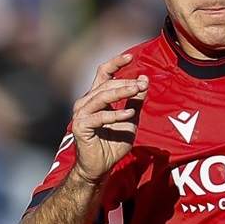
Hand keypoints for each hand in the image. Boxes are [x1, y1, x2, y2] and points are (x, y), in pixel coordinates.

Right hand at [69, 52, 148, 183]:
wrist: (100, 167)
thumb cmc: (113, 143)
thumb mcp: (130, 120)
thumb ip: (135, 101)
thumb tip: (144, 80)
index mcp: (95, 98)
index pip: (103, 74)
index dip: (115, 63)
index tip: (131, 56)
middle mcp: (85, 102)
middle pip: (107, 84)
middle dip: (126, 82)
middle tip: (143, 84)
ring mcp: (81, 114)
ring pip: (102, 96)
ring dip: (121, 92)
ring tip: (137, 90)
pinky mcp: (80, 126)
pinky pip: (100, 116)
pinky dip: (115, 114)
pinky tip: (128, 114)